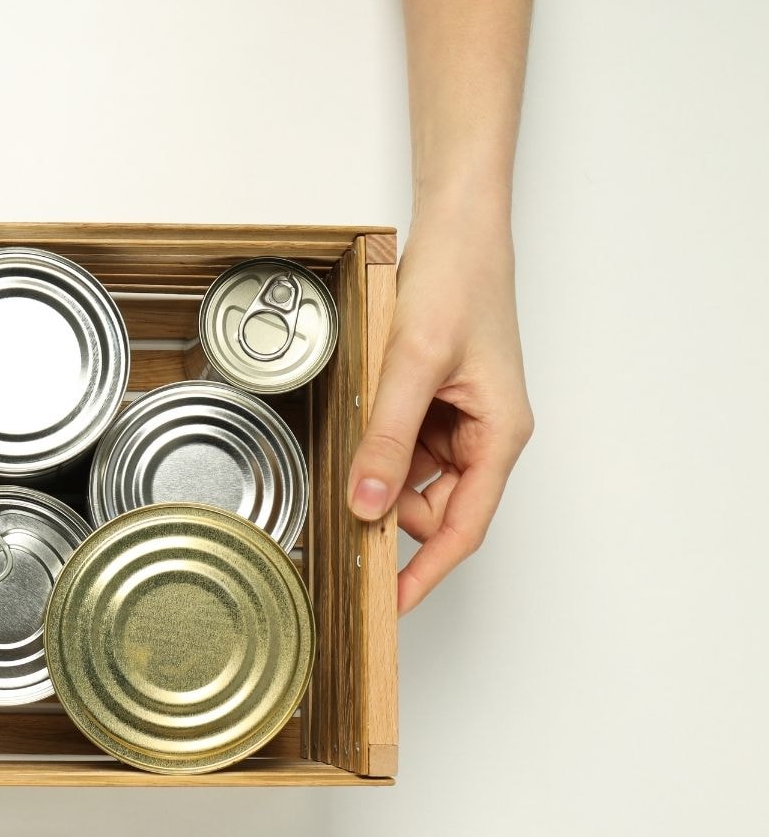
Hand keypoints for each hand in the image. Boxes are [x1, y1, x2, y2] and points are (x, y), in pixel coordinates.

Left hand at [347, 203, 533, 613]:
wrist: (459, 230)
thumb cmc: (459, 284)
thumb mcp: (413, 365)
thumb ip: (387, 437)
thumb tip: (365, 505)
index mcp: (499, 437)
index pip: (462, 529)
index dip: (424, 572)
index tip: (390, 606)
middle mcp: (484, 436)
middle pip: (432, 507)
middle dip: (387, 510)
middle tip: (337, 510)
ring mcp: (458, 420)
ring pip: (411, 476)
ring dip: (378, 469)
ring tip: (353, 431)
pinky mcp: (435, 402)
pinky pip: (402, 443)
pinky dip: (376, 442)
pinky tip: (360, 415)